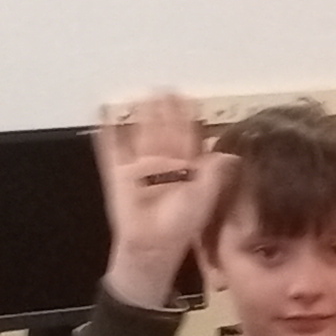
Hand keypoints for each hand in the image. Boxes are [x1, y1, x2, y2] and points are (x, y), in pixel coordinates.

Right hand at [95, 89, 226, 306]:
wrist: (153, 245)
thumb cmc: (181, 225)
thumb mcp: (205, 197)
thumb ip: (216, 173)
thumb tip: (230, 154)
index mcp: (184, 168)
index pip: (186, 136)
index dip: (186, 117)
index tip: (188, 98)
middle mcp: (162, 163)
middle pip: (162, 130)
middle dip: (163, 110)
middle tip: (163, 89)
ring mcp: (140, 167)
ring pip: (140, 134)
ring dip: (140, 116)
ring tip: (140, 96)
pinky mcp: (119, 173)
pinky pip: (112, 148)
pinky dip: (107, 132)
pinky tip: (106, 113)